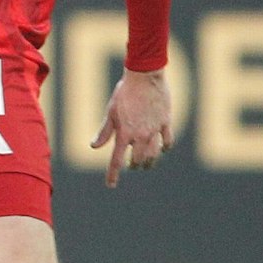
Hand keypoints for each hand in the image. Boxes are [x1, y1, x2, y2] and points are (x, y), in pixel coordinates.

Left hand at [91, 68, 172, 187]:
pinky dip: (164, 148)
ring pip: (154, 155)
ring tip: (146, 163)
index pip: (116, 160)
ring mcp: (154, 130)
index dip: (113, 175)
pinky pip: (167, 141)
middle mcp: (140, 135)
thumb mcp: (110, 112)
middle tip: (131, 166)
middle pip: (138, 161)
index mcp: (124, 133)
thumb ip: (104, 131)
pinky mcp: (166, 123)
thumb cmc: (124, 93)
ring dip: (149, 162)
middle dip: (133, 166)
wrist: (145, 77)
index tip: (111, 185)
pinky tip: (162, 149)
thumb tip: (94, 147)